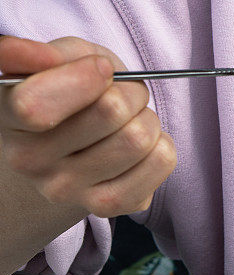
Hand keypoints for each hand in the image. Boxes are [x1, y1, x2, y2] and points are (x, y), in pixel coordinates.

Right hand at [0, 36, 175, 217]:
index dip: (83, 79)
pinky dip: (162, 145)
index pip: (37, 107)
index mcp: (6, 116)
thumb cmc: (66, 94)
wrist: (69, 149)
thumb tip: (54, 58)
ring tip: (131, 120)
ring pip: (139, 138)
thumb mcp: (56, 61)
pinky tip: (141, 146)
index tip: (102, 68)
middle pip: (110, 112)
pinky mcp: (105, 205)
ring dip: (148, 119)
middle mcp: (28, 160)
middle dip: (129, 91)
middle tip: (122, 94)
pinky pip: (161, 162)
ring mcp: (65, 189)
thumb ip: (49, 54)